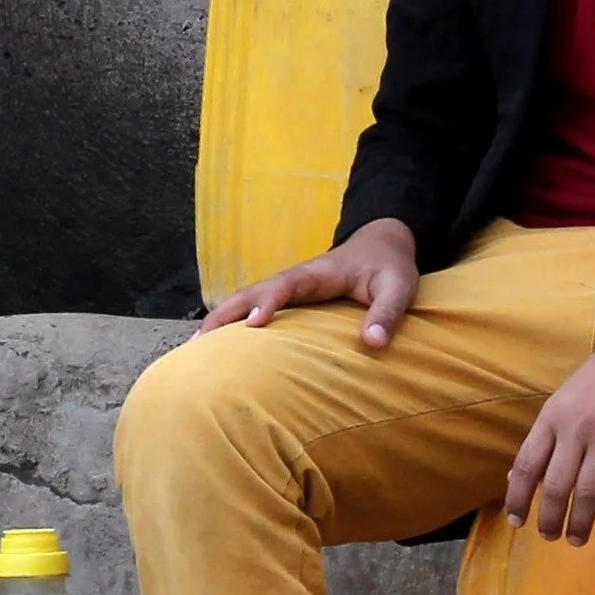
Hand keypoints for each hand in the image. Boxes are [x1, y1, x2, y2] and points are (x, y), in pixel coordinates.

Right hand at [199, 218, 424, 347]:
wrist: (382, 245)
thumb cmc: (389, 267)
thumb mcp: (398, 287)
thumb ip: (387, 312)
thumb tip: (373, 343)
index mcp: (316, 273)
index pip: (286, 285)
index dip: (268, 301)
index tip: (252, 323)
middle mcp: (295, 278)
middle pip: (252, 292)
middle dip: (225, 313)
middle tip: (200, 342)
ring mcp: (288, 288)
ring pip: (247, 300)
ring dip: (221, 319)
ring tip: (196, 348)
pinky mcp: (288, 298)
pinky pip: (255, 307)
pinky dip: (232, 322)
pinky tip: (218, 344)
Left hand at [504, 293, 594, 541]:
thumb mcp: (565, 398)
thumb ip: (546, 435)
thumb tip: (517, 474)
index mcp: (551, 416)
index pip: (525, 465)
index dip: (517, 497)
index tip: (514, 521)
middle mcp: (574, 427)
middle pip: (554, 485)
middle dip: (548, 517)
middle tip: (549, 538)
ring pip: (587, 491)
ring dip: (580, 522)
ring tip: (576, 540)